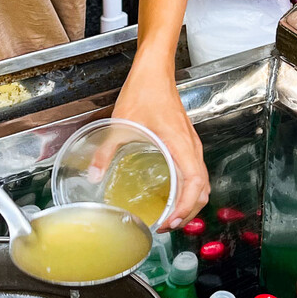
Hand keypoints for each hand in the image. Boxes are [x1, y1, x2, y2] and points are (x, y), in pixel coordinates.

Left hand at [111, 63, 209, 232]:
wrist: (155, 71)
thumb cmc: (144, 92)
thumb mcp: (119, 125)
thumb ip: (105, 152)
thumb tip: (93, 176)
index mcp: (180, 144)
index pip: (194, 184)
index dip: (186, 207)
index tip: (170, 221)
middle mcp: (191, 147)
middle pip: (202, 189)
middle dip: (188, 212)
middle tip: (167, 226)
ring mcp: (191, 145)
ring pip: (202, 182)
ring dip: (190, 203)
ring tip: (170, 216)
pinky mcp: (187, 143)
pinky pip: (195, 172)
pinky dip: (189, 190)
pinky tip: (172, 196)